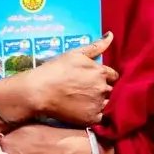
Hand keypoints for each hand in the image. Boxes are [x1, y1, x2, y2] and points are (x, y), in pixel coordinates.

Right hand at [0, 33, 116, 126]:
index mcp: (101, 72)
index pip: (113, 75)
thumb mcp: (75, 54)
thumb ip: (96, 46)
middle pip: (110, 90)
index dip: (103, 77)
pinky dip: (92, 114)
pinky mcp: (91, 118)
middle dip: (101, 89)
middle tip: (84, 90)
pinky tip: (81, 109)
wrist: (39, 91)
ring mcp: (97, 104)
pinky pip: (99, 117)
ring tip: (82, 100)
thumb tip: (110, 34)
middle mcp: (103, 88)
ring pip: (106, 103)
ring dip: (98, 102)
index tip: (92, 79)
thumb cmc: (55, 70)